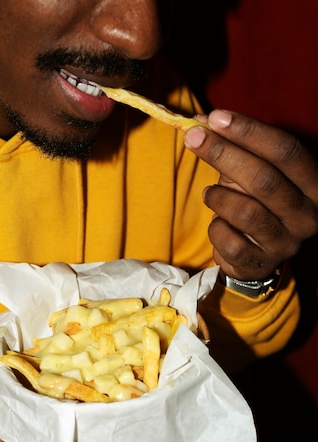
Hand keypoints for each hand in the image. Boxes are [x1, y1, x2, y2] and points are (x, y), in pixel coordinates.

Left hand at [184, 110, 317, 279]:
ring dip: (218, 197)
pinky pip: (230, 242)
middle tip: (193, 138)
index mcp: (313, 184)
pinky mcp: (261, 264)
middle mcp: (307, 215)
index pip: (286, 151)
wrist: (255, 254)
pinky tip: (217, 223)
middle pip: (264, 179)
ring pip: (246, 212)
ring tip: (210, 194)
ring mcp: (286, 243)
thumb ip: (233, 148)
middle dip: (224, 154)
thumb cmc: (255, 203)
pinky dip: (215, 228)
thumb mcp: (251, 172)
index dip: (250, 131)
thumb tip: (200, 123)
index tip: (216, 118)